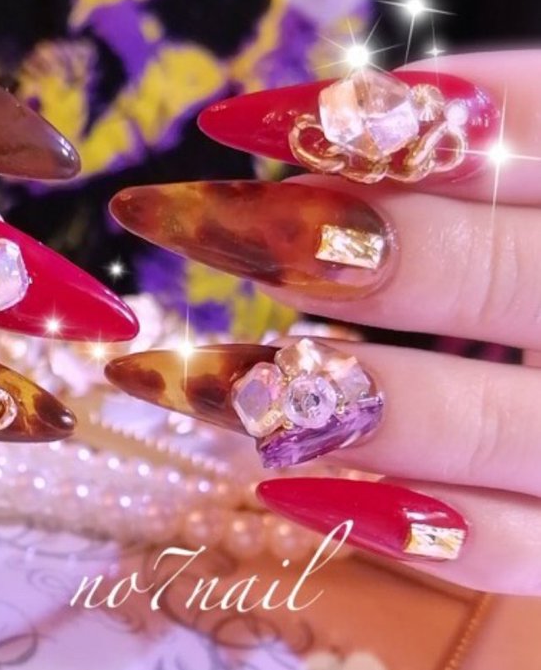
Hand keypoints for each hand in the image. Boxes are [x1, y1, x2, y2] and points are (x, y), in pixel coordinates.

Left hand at [105, 51, 540, 594]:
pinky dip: (393, 524)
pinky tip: (286, 488)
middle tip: (164, 221)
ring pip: (472, 418)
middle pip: (475, 274)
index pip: (529, 127)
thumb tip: (296, 128)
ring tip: (178, 374)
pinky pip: (508, 549)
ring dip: (310, 397)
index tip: (235, 120)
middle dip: (303, 242)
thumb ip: (479, 147)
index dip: (374, 121)